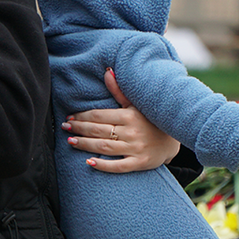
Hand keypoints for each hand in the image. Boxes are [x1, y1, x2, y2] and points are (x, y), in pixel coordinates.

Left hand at [61, 68, 180, 173]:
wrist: (173, 140)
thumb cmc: (150, 120)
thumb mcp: (135, 104)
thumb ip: (119, 90)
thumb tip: (107, 71)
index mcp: (129, 115)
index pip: (99, 116)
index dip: (82, 116)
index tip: (70, 117)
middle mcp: (131, 132)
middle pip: (98, 130)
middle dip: (79, 129)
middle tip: (65, 128)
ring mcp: (135, 148)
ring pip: (104, 147)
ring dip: (85, 144)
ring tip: (71, 142)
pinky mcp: (139, 163)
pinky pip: (118, 166)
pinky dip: (103, 165)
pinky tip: (89, 162)